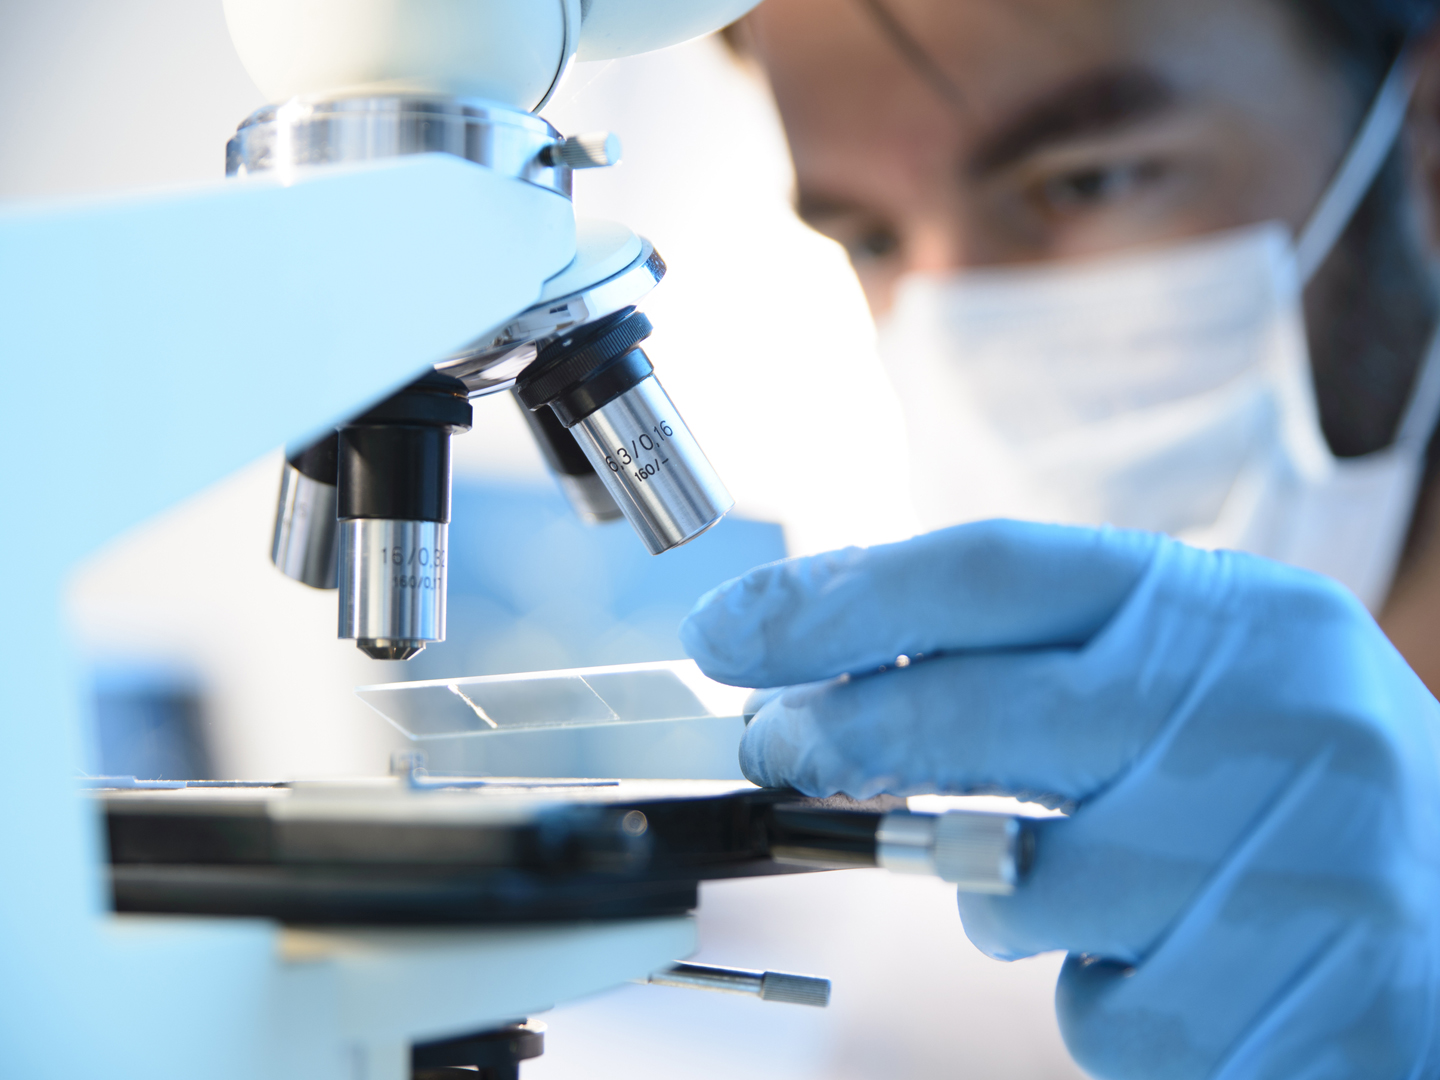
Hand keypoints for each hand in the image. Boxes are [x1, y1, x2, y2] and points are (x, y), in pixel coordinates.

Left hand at [680, 520, 1439, 1078]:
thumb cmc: (1297, 779)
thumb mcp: (1196, 676)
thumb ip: (1039, 664)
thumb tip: (825, 665)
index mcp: (1228, 610)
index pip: (990, 574)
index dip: (835, 602)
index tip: (727, 635)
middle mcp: (1267, 711)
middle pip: (969, 715)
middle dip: (837, 737)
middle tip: (779, 749)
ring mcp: (1298, 857)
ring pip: (1019, 897)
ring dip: (1008, 905)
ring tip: (1102, 887)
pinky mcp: (1314, 992)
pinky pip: (1105, 1019)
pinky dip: (1103, 1003)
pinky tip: (1178, 962)